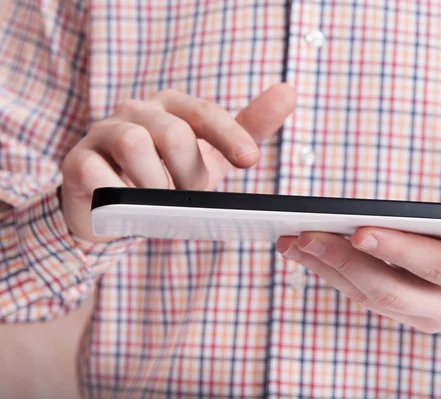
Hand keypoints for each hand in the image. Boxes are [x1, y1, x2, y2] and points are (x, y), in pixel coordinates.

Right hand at [61, 83, 295, 241]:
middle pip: (172, 131)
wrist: (115, 209)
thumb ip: (248, 128)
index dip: (229, 135)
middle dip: (188, 172)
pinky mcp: (78, 161)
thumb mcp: (211, 156)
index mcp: (173, 108)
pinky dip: (118, 194)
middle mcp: (139, 112)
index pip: (204, 113)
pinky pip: (97, 172)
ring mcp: (104, 133)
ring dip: (156, 184)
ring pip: (134, 143)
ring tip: (160, 204)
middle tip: (189, 197)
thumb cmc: (169, 176)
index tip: (250, 160)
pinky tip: (127, 207)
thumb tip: (289, 92)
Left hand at [276, 171, 440, 332]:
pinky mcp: (398, 312)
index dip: (397, 249)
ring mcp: (421, 314)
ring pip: (366, 295)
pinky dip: (328, 271)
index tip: (357, 231)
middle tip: (305, 235)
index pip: (436, 265)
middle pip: (390, 290)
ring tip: (291, 240)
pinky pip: (358, 294)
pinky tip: (303, 250)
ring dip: (325, 268)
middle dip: (344, 261)